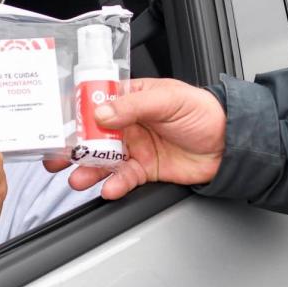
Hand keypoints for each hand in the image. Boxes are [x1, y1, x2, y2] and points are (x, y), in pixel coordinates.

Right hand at [44, 77, 225, 198]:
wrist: (231, 144)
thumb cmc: (203, 111)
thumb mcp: (167, 99)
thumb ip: (132, 106)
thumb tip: (101, 113)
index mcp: (129, 98)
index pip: (94, 102)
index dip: (74, 113)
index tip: (58, 124)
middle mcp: (126, 123)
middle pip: (91, 135)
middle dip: (72, 147)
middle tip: (56, 156)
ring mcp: (134, 147)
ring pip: (103, 160)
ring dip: (88, 170)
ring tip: (77, 178)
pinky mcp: (144, 169)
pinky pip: (124, 178)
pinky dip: (115, 185)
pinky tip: (109, 188)